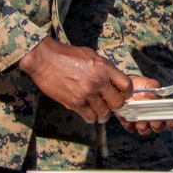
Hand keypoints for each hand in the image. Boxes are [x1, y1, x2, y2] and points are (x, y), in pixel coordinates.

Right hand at [18, 36, 132, 123]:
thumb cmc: (67, 55)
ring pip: (104, 113)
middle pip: (118, 102)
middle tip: (111, 104)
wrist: (45, 59)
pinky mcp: (75, 103)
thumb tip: (113, 79)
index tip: (124, 95)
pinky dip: (91, 118)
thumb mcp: (92, 55)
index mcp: (105, 68)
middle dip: (116, 105)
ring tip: (101, 113)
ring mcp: (87, 94)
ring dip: (103, 114)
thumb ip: (104, 68)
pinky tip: (89, 114)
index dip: (127, 92)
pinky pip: (89, 116)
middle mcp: (99, 82)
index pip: (126, 85)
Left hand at [115, 76, 172, 134]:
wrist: (125, 86)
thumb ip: (153, 89)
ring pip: (146, 130)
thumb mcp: (149, 84)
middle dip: (158, 125)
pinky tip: (130, 121)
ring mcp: (142, 123)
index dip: (172, 122)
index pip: (171, 120)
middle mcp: (153, 119)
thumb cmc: (141, 86)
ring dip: (144, 128)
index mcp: (162, 110)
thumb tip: (153, 98)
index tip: (171, 120)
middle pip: (159, 127)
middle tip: (156, 122)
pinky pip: (132, 128)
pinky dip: (132, 126)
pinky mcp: (130, 125)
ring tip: (141, 123)